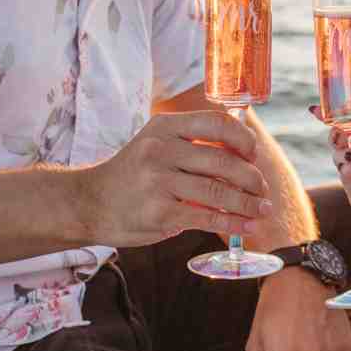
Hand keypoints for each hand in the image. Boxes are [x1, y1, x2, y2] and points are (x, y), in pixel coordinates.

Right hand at [78, 110, 272, 246]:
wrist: (88, 203)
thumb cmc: (131, 175)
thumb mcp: (155, 145)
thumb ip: (191, 146)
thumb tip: (243, 157)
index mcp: (164, 127)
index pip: (216, 123)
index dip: (243, 139)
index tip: (254, 154)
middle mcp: (161, 150)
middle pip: (223, 161)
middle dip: (252, 178)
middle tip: (262, 190)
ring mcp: (159, 181)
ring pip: (219, 191)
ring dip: (248, 203)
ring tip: (262, 210)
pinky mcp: (160, 212)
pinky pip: (207, 217)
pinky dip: (233, 223)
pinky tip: (246, 226)